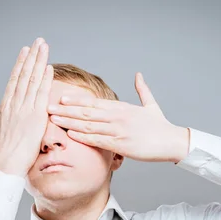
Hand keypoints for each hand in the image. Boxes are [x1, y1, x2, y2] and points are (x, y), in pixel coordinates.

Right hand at [0, 37, 52, 176]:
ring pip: (32, 81)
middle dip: (32, 57)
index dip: (21, 64)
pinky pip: (41, 95)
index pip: (14, 80)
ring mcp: (25, 109)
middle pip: (24, 75)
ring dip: (39, 62)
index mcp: (5, 106)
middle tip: (38, 41)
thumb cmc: (0, 151)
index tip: (26, 51)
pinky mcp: (36, 117)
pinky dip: (45, 80)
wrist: (6, 163)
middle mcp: (14, 104)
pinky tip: (49, 67)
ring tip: (44, 47)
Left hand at [46, 72, 189, 162]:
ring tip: (54, 119)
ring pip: (89, 125)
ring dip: (69, 122)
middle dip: (66, 110)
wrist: (172, 141)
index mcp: (122, 108)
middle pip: (87, 112)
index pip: (94, 103)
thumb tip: (138, 75)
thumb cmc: (161, 126)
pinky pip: (98, 140)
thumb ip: (142, 89)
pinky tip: (70, 134)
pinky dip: (83, 137)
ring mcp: (119, 130)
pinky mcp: (122, 145)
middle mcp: (118, 117)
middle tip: (48, 107)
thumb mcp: (151, 105)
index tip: (61, 98)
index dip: (76, 100)